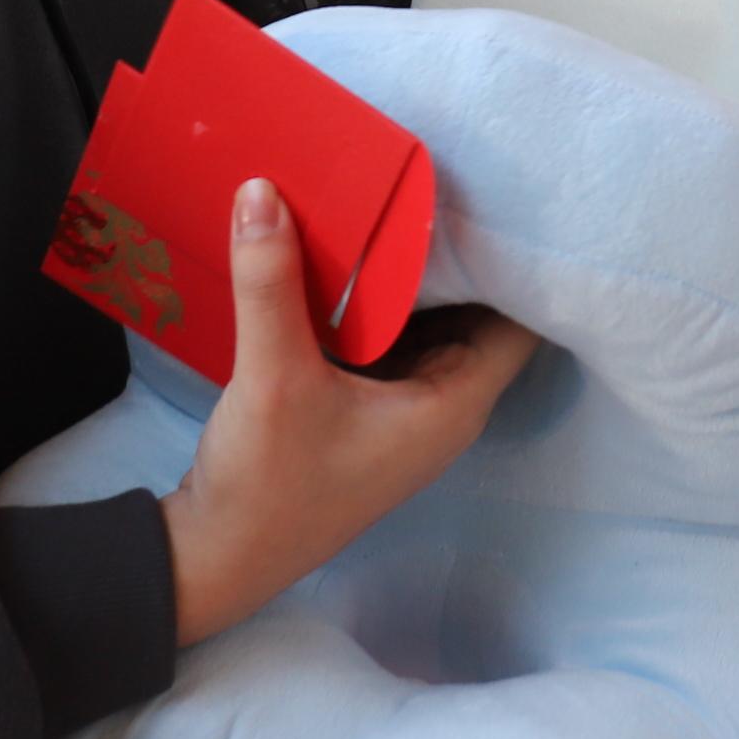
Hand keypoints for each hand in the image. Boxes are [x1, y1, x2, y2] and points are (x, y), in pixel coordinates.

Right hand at [162, 177, 540, 644]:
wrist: (217, 559)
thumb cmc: (267, 484)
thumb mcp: (272, 375)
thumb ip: (271, 282)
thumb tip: (264, 189)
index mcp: (454, 405)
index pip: (521, 321)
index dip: (516, 262)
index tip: (495, 198)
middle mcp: (443, 409)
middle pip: (476, 314)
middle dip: (458, 256)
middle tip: (440, 179)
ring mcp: (405, 412)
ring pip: (431, 326)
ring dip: (416, 278)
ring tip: (400, 199)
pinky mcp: (367, 411)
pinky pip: (393, 341)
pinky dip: (382, 305)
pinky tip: (356, 258)